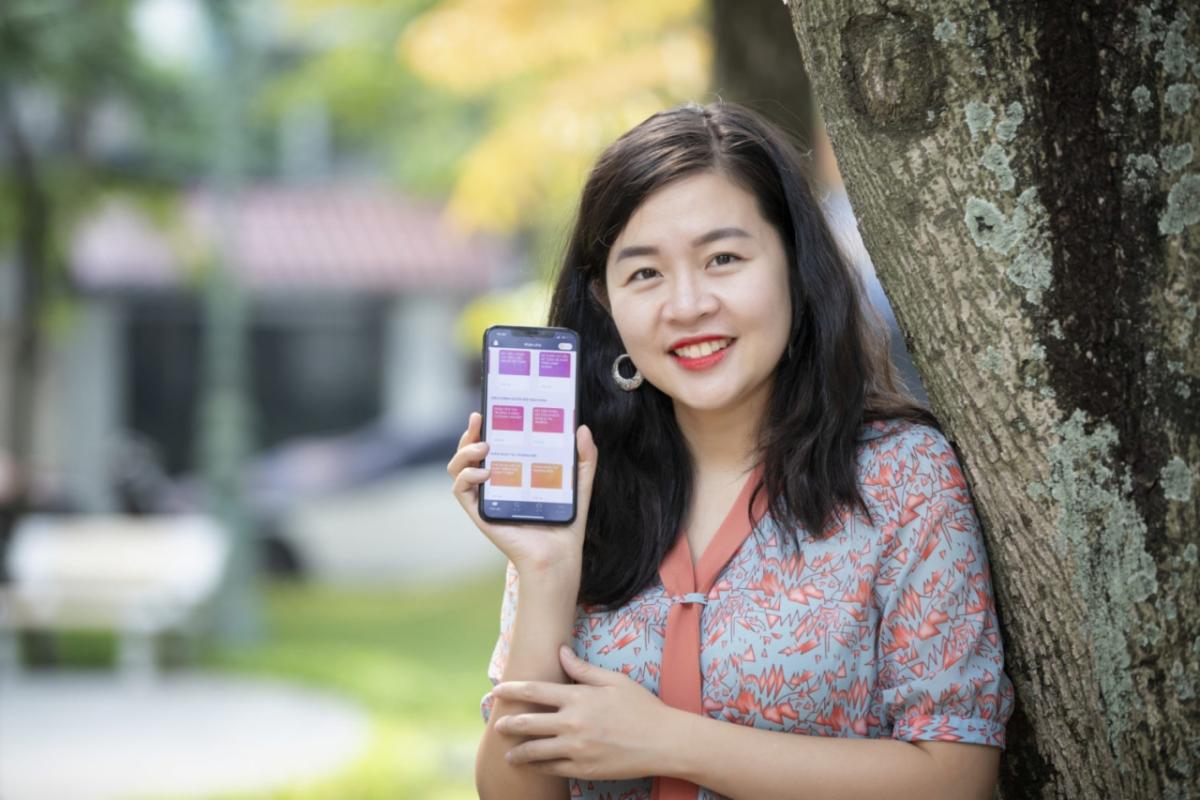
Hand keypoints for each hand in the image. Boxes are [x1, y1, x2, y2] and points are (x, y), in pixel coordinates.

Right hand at [447, 411, 598, 578]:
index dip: (485, 425)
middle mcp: (494, 483)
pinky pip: (460, 490)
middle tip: (479, 418)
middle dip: (468, 432)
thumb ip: (584, 457)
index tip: (489, 408)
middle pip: (469, 451)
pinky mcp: (480, 512)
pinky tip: (484, 472)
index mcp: (512, 472)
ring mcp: (484, 497)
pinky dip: (466, 476)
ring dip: (464, 451)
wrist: (558, 556)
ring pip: (457, 467)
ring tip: (484, 446)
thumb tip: (583, 428)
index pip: (491, 443)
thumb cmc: (565, 521)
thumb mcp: (579, 483)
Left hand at [490, 645, 677, 781]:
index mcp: (578, 697)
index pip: (535, 690)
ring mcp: (576, 749)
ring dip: (517, 751)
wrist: (663, 741)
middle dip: (508, 724)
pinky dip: (538, 766)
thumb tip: (561, 651)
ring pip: (535, 751)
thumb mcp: (614, 681)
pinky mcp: (583, 769)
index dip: (511, 690)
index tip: (497, 690)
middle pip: (528, 722)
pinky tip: (533, 765)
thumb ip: (583, 669)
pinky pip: (552, 769)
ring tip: (508, 752)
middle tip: (497, 725)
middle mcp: (572, 723)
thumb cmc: (641, 707)